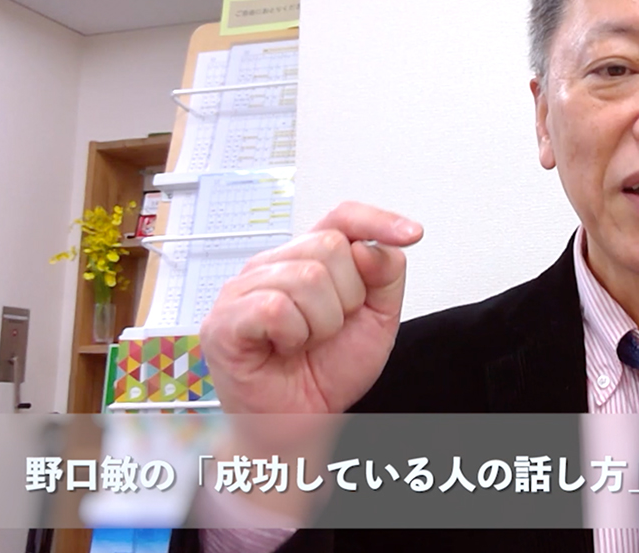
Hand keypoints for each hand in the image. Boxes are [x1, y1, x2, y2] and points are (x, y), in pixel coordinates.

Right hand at [200, 201, 422, 414]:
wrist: (300, 422)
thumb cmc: (328, 370)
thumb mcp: (378, 320)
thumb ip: (385, 277)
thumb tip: (372, 246)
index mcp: (307, 258)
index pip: (342, 216)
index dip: (377, 220)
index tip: (413, 235)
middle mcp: (273, 265)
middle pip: (330, 245)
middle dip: (348, 297)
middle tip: (329, 328)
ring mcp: (243, 289)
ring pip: (307, 277)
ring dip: (322, 323)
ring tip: (307, 341)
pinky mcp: (225, 319)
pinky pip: (276, 308)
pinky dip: (294, 335)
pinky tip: (285, 347)